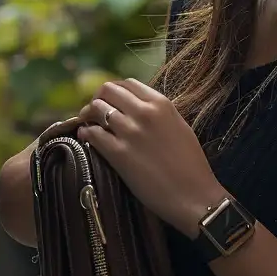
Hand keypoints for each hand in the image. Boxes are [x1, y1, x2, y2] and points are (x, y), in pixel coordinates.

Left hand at [75, 79, 223, 238]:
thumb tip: (135, 109)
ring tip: (87, 125)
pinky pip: (92, 134)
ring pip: (96, 109)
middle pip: (108, 91)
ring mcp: (130, 132)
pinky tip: (85, 138)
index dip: (114, 91)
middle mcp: (144, 112)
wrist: (191, 192)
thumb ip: (157, 113)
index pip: (128, 83)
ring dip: (87, 115)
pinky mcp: (118, 154)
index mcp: (161, 103)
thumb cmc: (189, 162)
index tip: (109, 101)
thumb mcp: (178, 126)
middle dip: (97, 100)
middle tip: (94, 113)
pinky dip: (85, 133)